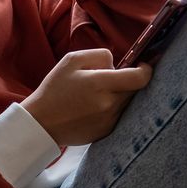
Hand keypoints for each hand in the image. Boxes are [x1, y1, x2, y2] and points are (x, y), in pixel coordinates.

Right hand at [21, 49, 152, 145]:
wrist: (41, 123)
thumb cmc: (54, 88)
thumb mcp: (72, 60)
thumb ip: (100, 55)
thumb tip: (117, 64)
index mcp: (99, 84)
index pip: (139, 78)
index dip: (146, 70)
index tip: (143, 66)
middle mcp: (108, 104)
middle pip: (135, 90)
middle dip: (129, 81)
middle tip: (111, 79)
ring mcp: (109, 121)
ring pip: (127, 102)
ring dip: (120, 95)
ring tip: (98, 94)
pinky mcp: (107, 132)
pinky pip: (119, 115)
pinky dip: (113, 108)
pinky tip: (94, 107)